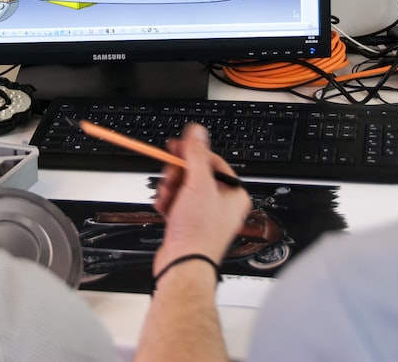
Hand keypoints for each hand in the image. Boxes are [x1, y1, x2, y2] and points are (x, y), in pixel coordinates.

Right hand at [152, 123, 251, 271]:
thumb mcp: (198, 184)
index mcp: (233, 193)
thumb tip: (197, 132)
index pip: (212, 161)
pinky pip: (177, 203)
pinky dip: (168, 202)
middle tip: (170, 178)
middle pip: (195, 174)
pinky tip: (164, 207)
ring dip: (170, 189)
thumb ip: (196, 154)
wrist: (183, 264)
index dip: (192, 153)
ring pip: (183, 188)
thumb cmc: (198, 233)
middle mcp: (222, 204)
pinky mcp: (189, 224)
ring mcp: (205, 215)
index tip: (176, 147)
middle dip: (178, 175)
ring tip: (166, 197)